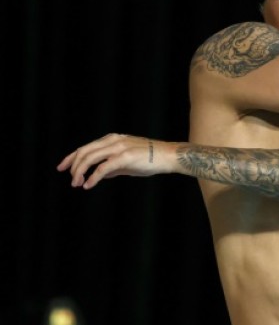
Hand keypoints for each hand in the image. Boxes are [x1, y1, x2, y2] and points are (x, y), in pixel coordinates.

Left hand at [57, 133, 176, 188]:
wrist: (169, 156)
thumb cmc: (152, 159)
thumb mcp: (129, 161)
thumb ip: (114, 166)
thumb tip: (101, 175)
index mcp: (112, 139)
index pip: (85, 147)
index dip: (71, 158)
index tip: (62, 168)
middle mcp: (113, 141)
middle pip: (84, 152)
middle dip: (73, 166)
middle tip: (71, 180)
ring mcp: (118, 148)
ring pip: (90, 158)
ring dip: (80, 172)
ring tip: (77, 184)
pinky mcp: (124, 158)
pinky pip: (103, 168)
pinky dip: (93, 178)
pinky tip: (88, 185)